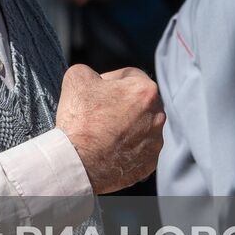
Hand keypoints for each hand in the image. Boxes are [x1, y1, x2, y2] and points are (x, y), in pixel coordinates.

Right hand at [55, 64, 163, 193]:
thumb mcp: (77, 77)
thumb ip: (91, 71)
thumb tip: (95, 79)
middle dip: (122, 103)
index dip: (110, 80)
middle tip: (99, 111)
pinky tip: (109, 149)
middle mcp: (158, 116)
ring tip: (103, 133)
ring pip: (142, 126)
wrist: (77, 162)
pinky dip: (127, 147)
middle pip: (139, 101)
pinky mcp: (150, 163)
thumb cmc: (79, 119)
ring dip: (127, 125)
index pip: (129, 75)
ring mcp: (155, 142)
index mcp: (145, 90)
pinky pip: (140, 149)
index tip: (96, 91)